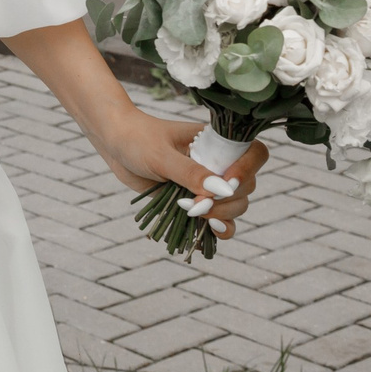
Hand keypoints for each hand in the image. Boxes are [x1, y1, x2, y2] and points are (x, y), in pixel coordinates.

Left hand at [94, 112, 265, 238]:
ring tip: (193, 213)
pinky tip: (210, 231)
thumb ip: (189, 172)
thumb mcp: (160, 155)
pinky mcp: (196, 201)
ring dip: (222, 215)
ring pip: (236, 205)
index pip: (254, 154)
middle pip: (246, 187)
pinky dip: (220, 229)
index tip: (226, 182)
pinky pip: (221, 220)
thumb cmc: (137, 139)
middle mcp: (218, 163)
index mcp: (216, 142)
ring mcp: (208, 184)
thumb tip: (222, 189)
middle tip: (197, 203)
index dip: (248, 170)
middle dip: (227, 201)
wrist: (116, 144)